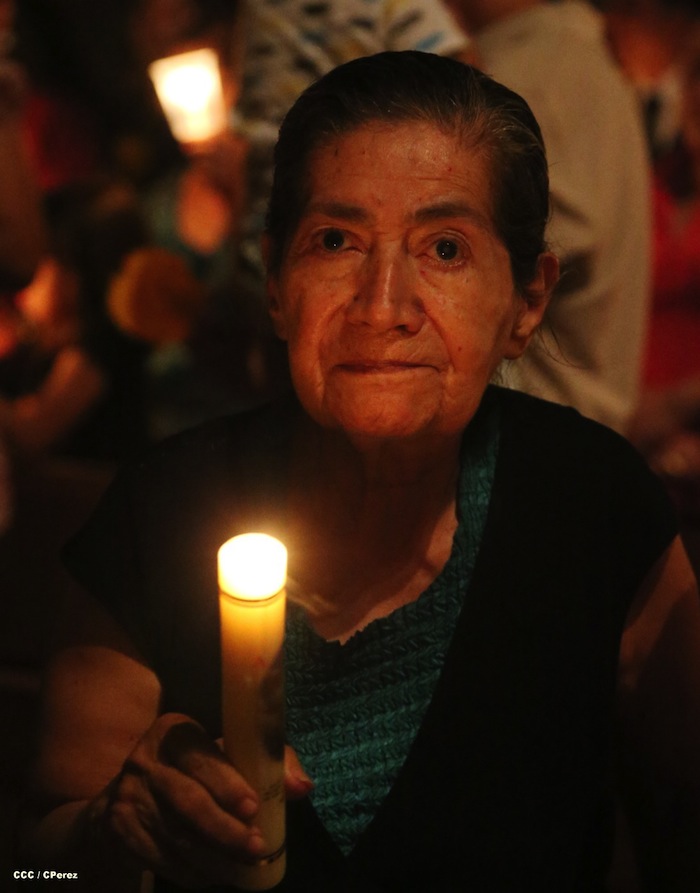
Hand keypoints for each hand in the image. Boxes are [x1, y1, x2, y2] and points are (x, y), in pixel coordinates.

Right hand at [96, 713, 268, 888]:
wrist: (127, 796)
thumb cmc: (195, 770)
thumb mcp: (226, 755)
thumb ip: (267, 764)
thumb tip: (302, 786)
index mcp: (175, 732)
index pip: (201, 757)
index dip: (227, 783)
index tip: (253, 807)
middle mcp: (146, 759)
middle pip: (188, 802)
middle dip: (226, 831)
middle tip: (256, 849)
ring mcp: (127, 795)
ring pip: (176, 836)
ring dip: (213, 859)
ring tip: (241, 870)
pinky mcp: (118, 828)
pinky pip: (159, 858)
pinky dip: (191, 872)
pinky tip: (213, 876)